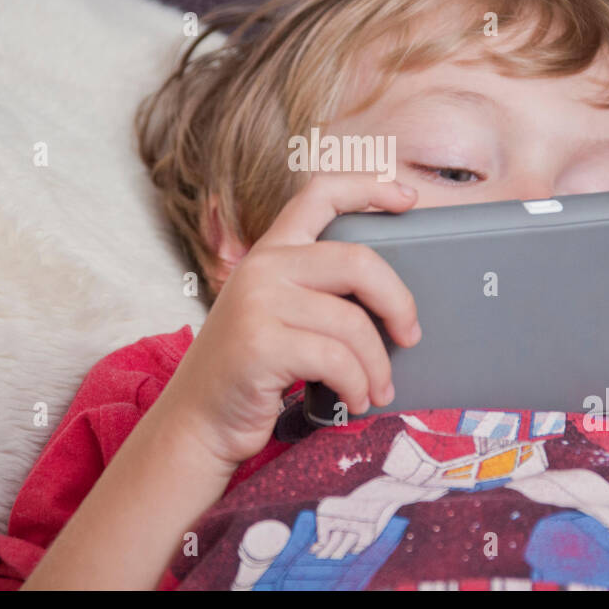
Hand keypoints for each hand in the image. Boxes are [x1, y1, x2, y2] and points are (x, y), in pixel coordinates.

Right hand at [161, 172, 422, 470]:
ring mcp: (258, 302)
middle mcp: (263, 267)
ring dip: (377, 366)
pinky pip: (336, 360)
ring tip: (377, 390)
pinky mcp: (260, 343)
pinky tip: (355, 401)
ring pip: (353, 322)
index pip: (320, 194)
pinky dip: (357, 386)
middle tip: (410, 335)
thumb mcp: (277, 315)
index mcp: (271, 251)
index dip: (369, 186)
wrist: (198, 421)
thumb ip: (316, 293)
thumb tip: (394, 303)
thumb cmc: (251, 373)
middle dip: (398, 301)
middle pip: (358, 261)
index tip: (409, 197)